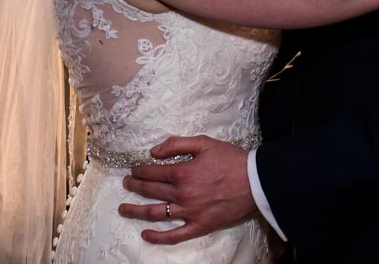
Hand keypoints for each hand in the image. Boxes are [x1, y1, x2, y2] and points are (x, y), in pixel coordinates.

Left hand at [119, 136, 255, 244]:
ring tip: (123, 209)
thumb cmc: (231, 160)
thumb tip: (154, 151)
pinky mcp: (199, 226)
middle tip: (126, 184)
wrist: (255, 182)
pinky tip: (145, 234)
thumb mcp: (204, 143)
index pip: (152, 172)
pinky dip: (158, 236)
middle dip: (134, 186)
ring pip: (156, 213)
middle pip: (150, 191)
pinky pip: (174, 235)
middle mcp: (182, 194)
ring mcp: (189, 212)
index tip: (133, 170)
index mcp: (182, 172)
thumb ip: (177, 144)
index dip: (139, 170)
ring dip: (136, 211)